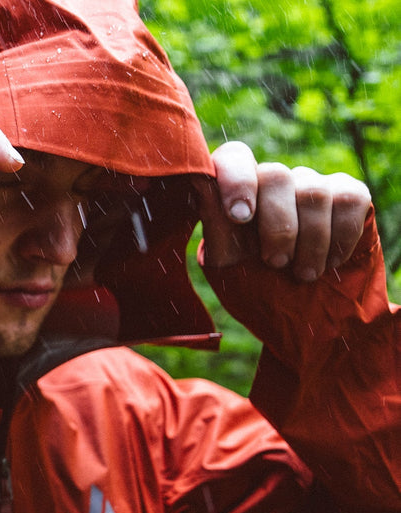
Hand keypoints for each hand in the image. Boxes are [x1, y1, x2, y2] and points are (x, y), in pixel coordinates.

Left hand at [199, 141, 371, 280]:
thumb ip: (216, 226)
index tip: (240, 218)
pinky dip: (340, 236)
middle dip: (278, 226)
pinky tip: (330, 261)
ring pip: (313, 191)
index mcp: (235, 194)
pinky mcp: (348, 196)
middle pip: (276, 175)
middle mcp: (272, 183)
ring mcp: (311, 186)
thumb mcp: (228, 266)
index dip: (237, 180)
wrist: (306, 317)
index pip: (234, 159)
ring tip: (303, 273)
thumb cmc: (258, 289)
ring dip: (310, 241)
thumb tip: (199, 184)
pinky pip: (349, 199)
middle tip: (275, 263)